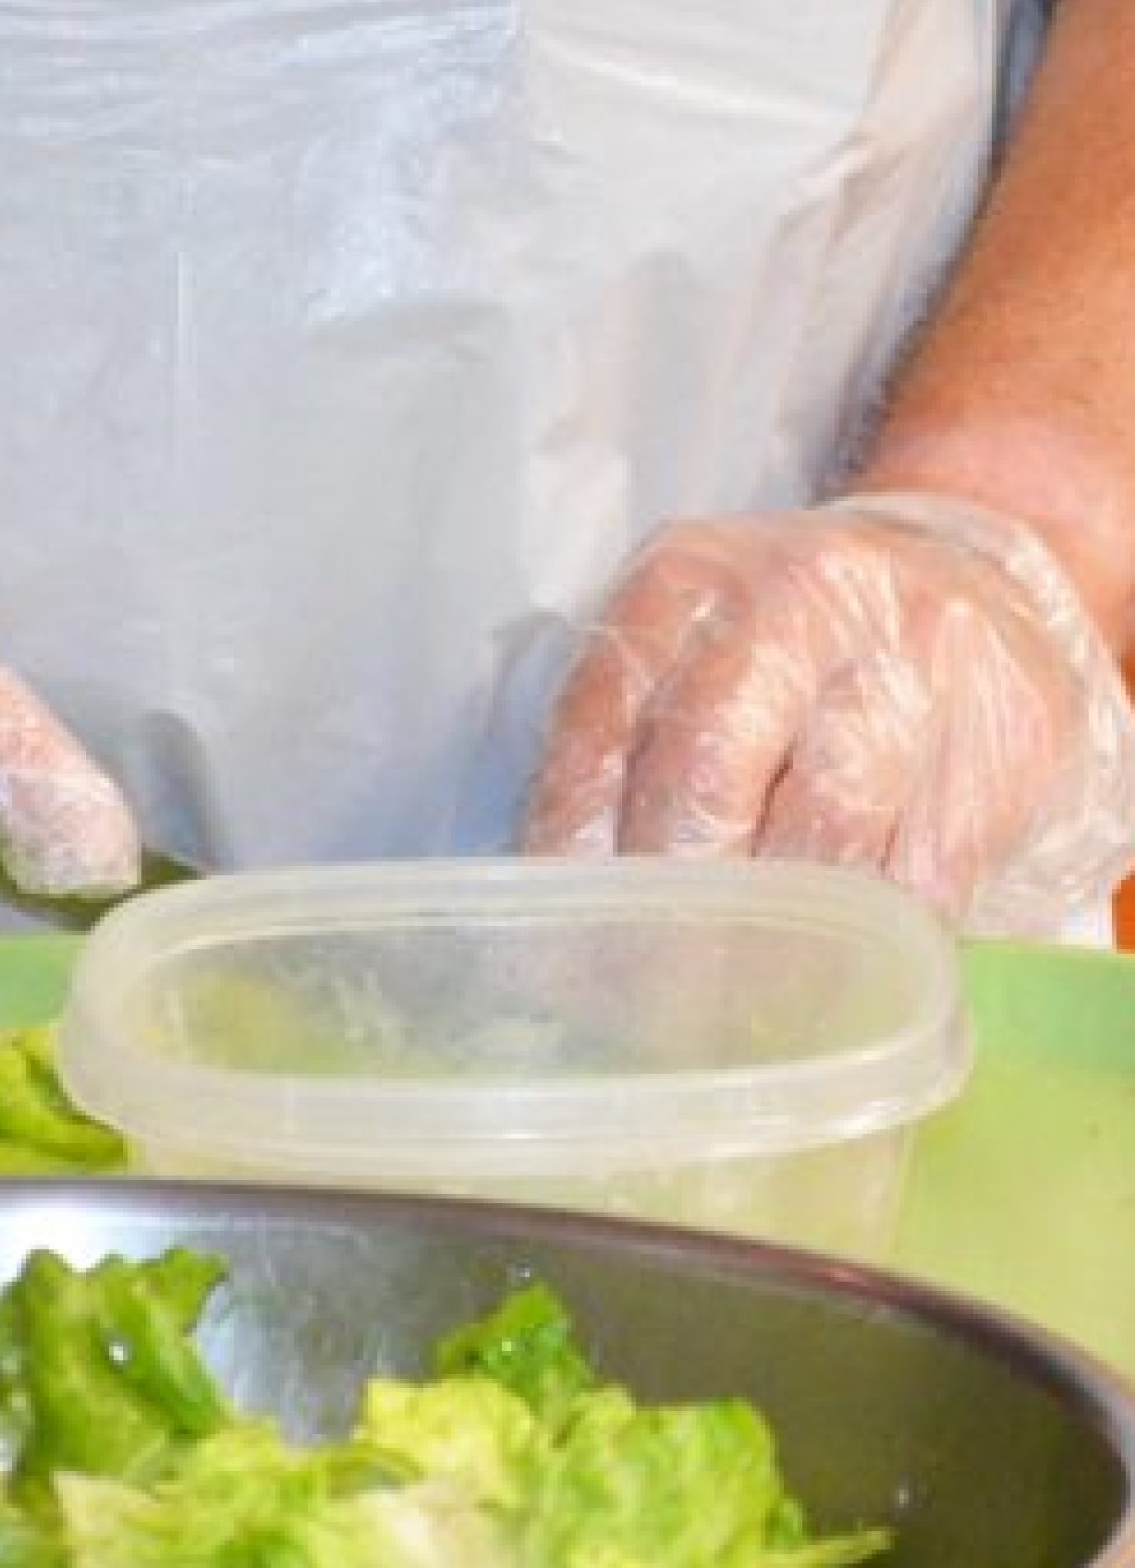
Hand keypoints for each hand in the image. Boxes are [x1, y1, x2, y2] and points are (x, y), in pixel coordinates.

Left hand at [523, 493, 1134, 933]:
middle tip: (651, 984)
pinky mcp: (1006, 728)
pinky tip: (843, 963)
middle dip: (671, 898)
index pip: (597, 735)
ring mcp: (912, 657)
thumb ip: (616, 753)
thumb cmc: (782, 651)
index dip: (575, 854)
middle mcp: (796, 600)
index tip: (567, 937)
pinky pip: (924, 867)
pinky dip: (876, 935)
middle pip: (706, 775)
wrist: (967, 574)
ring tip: (740, 993)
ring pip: (824, 828)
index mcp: (679, 584)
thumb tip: (561, 903)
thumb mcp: (678, 657)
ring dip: (777, 930)